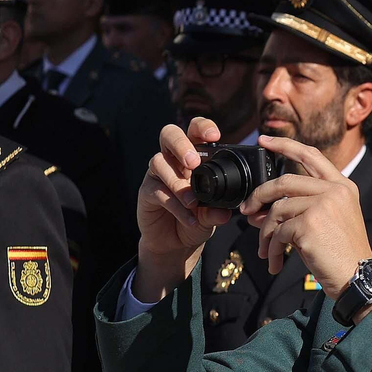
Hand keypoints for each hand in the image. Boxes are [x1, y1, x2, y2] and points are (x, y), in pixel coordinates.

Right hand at [134, 118, 237, 301]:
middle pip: (169, 134)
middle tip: (193, 163)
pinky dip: (175, 205)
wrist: (176, 243)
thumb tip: (225, 212)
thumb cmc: (197, 219)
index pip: (195, 131)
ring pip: (159, 162)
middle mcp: (173, 159)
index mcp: (193, 156)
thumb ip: (217, 211)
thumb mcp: (212, 216)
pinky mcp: (147, 191)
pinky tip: (189, 218)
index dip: (203, 127)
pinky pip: (158, 191)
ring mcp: (157, 173)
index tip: (215, 136)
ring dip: (178, 182)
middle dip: (181, 144)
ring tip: (193, 202)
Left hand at [239, 135, 371, 295]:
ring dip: (266, 233)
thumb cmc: (340, 255)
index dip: (285, 145)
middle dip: (260, 195)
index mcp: (342, 186)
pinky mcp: (310, 223)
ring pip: (278, 210)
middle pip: (284, 181)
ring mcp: (323, 205)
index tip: (264, 140)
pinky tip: (276, 262)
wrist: (357, 279)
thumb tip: (258, 210)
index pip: (311, 155)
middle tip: (247, 211)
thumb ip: (296, 209)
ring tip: (266, 251)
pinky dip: (272, 248)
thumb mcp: (324, 223)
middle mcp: (334, 190)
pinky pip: (279, 232)